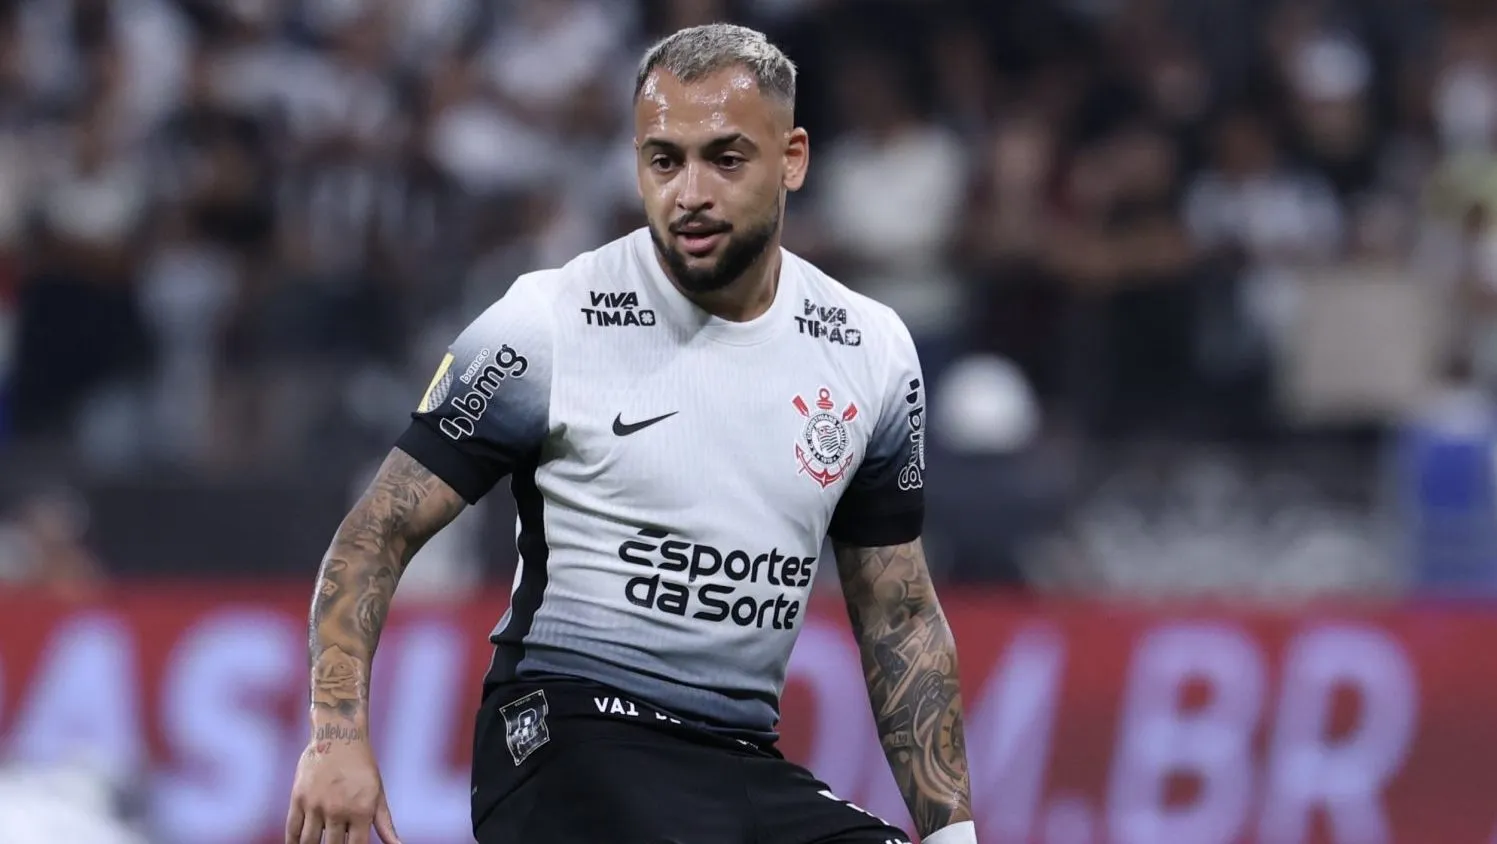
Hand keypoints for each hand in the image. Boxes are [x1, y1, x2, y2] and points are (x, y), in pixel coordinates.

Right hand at [286, 727, 401, 843]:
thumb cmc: (362, 766)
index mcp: (361, 811)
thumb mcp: (378, 794)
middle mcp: (337, 810)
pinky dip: (292, 842)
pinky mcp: (298, 798)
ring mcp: (315, 804)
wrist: (339, 734)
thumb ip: (385, 824)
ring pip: (309, 842)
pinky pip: (292, 829)